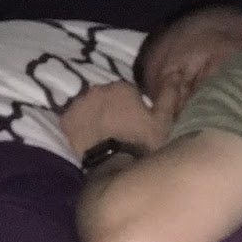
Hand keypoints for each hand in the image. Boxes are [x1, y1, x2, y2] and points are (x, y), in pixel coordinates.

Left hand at [58, 81, 179, 160]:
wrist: (114, 164)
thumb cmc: (142, 142)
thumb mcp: (163, 121)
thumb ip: (168, 96)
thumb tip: (175, 76)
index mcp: (122, 87)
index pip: (127, 92)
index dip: (132, 107)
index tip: (136, 122)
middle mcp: (98, 89)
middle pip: (106, 97)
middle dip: (112, 109)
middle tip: (120, 130)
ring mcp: (79, 103)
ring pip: (89, 107)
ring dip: (95, 116)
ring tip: (105, 136)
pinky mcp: (65, 119)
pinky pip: (72, 119)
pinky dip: (79, 126)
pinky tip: (88, 139)